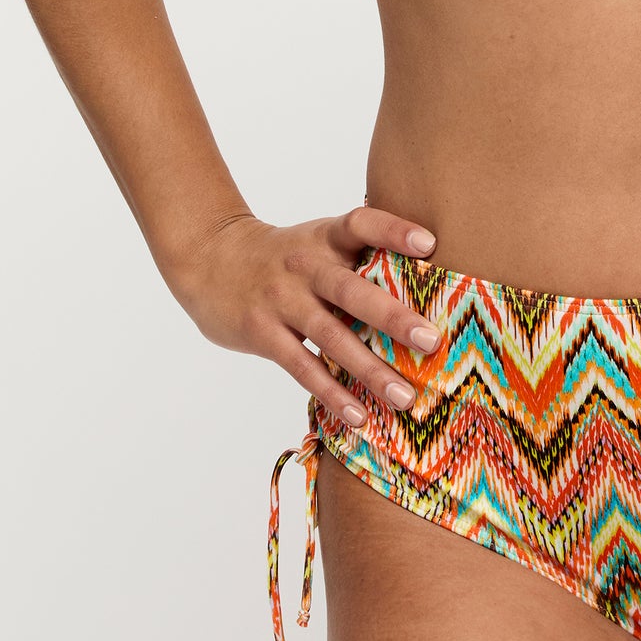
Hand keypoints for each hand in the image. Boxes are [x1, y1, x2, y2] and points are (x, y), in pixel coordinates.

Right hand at [168, 204, 442, 425]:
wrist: (208, 256)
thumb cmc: (283, 256)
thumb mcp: (315, 239)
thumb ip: (357, 257)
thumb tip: (426, 288)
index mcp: (323, 236)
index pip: (361, 224)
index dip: (394, 231)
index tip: (429, 245)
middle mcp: (304, 266)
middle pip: (351, 290)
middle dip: (393, 316)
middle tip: (432, 340)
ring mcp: (281, 301)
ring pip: (331, 337)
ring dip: (370, 369)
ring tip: (405, 396)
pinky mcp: (263, 333)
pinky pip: (302, 367)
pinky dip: (332, 393)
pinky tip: (359, 417)